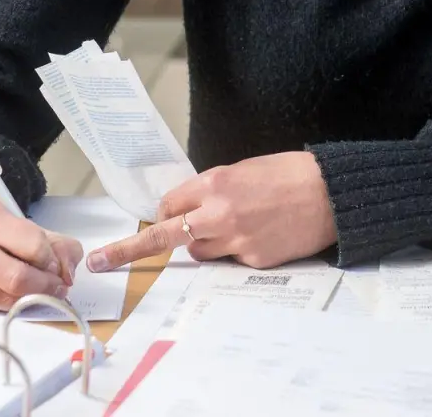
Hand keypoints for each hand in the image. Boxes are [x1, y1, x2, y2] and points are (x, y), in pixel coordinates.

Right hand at [0, 193, 83, 311]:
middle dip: (47, 288)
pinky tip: (11, 294)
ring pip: (4, 300)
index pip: (34, 246)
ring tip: (39, 292)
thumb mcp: (12, 219)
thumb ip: (50, 241)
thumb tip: (68, 272)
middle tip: (58, 288)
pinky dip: (7, 305)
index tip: (59, 267)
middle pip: (18, 279)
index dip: (54, 262)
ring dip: (30, 300)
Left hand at [85, 152, 337, 271]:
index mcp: (215, 183)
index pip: (169, 206)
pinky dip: (238, 251)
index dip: (164, 215)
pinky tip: (263, 234)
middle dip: (130, 250)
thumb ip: (213, 190)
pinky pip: (231, 260)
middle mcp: (219, 213)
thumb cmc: (289, 174)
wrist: (331, 193)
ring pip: (199, 252)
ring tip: (241, 225)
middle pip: (167, 236)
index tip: (156, 223)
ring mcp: (236, 240)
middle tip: (99, 262)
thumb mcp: (244, 170)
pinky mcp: (254, 260)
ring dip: (205, 244)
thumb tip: (190, 209)